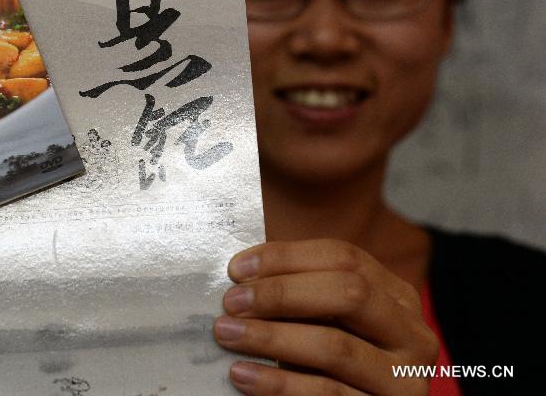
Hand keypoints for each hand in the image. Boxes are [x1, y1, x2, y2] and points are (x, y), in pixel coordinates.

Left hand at [213, 239, 437, 394]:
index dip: (286, 257)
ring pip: (336, 347)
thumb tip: (241, 272)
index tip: (237, 269)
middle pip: (349, 293)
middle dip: (282, 293)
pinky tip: (243, 374)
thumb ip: (298, 295)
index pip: (344, 257)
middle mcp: (412, 335)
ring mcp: (405, 379)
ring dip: (271, 338)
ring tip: (227, 334)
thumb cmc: (326, 364)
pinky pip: (327, 394)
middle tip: (232, 302)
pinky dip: (278, 383)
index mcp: (396, 297)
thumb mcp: (322, 321)